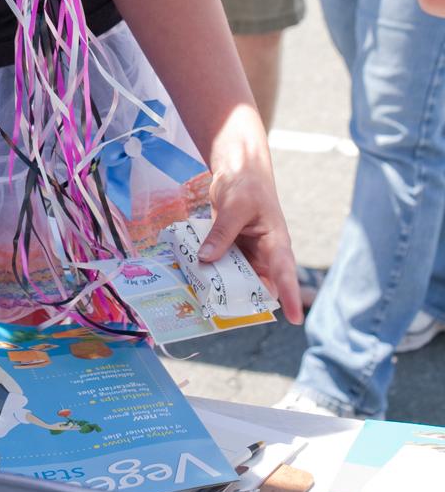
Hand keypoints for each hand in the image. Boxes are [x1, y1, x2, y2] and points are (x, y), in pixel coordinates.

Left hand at [196, 121, 302, 325]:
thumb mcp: (233, 207)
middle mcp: (265, 255)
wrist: (238, 171)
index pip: (286, 273)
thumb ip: (221, 233)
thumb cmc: (246, 185)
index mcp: (276, 243)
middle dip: (245, 300)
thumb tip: (206, 259)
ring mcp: (248, 255)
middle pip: (260, 285)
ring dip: (224, 288)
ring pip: (239, 281)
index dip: (291, 296)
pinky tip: (196, 280)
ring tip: (204, 298)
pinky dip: (213, 274)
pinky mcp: (233, 252)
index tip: (295, 319)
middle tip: (224, 310)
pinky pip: (224, 269)